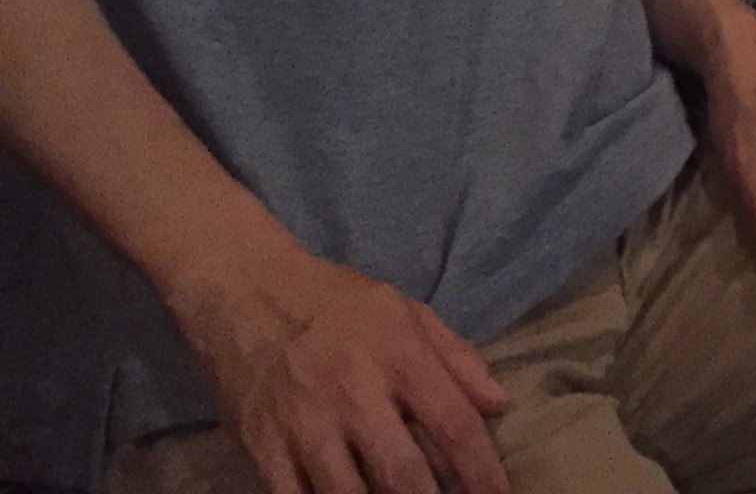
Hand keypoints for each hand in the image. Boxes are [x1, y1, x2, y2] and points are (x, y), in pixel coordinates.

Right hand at [177, 243, 511, 493]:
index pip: (453, 424)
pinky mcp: (263, 449)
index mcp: (400, 356)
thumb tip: (499, 404)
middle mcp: (356, 396)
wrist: (245, 293)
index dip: (481, 469)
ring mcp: (305, 427)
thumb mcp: (407, 311)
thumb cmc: (336, 302)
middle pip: (403, 473)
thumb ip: (457, 357)